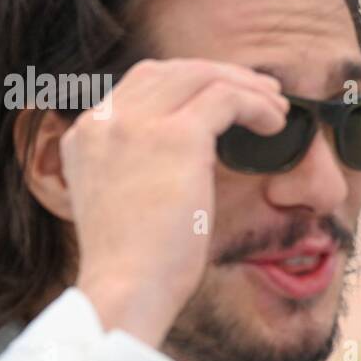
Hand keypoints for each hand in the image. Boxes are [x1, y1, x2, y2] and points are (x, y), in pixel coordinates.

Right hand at [64, 58, 287, 345]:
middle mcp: (103, 121)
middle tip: (259, 92)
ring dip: (244, 86)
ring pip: (200, 76)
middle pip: (168, 71)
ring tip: (276, 107)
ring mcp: (136, 124)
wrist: (124, 290)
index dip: (186, 85)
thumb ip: (140, 170)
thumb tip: (191, 160)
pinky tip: (276, 123)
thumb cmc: (134, 266)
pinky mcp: (175, 137)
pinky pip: (226, 98)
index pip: (139, 87)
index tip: (222, 100)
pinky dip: (256, 104)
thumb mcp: (124, 204)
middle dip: (218, 75)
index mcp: (85, 136)